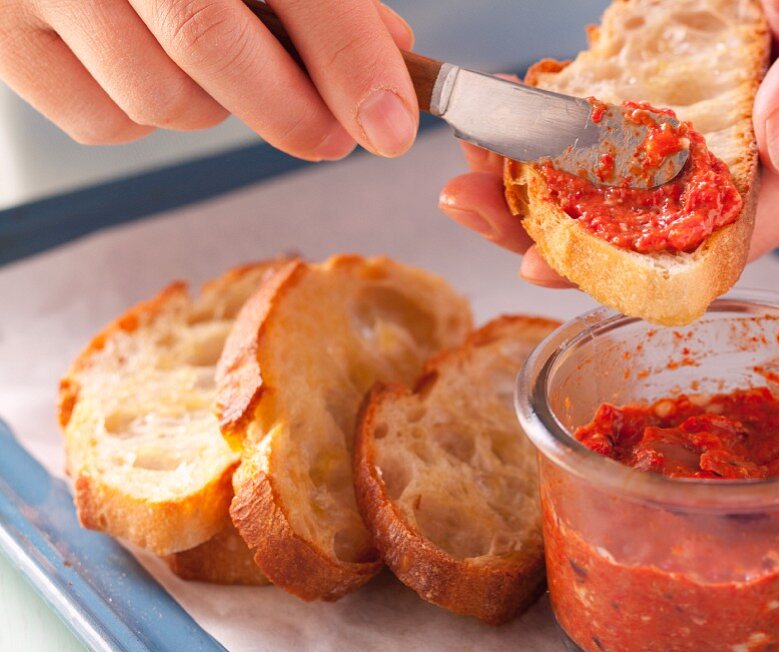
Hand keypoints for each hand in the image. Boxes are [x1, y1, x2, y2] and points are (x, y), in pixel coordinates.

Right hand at [0, 0, 418, 159]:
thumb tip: (389, 54)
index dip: (348, 59)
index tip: (390, 123)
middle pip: (210, 43)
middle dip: (291, 110)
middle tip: (332, 136)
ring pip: (157, 96)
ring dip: (212, 109)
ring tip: (217, 71)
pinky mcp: (6, 36)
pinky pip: (103, 120)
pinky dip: (146, 118)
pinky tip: (151, 69)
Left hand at [439, 1, 778, 285]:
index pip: (717, 245)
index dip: (628, 263)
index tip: (549, 262)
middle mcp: (757, 173)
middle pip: (650, 228)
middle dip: (556, 223)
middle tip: (474, 205)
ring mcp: (715, 138)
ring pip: (621, 182)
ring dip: (541, 176)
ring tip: (470, 162)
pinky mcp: (683, 102)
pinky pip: (618, 126)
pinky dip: (561, 122)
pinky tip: (508, 115)